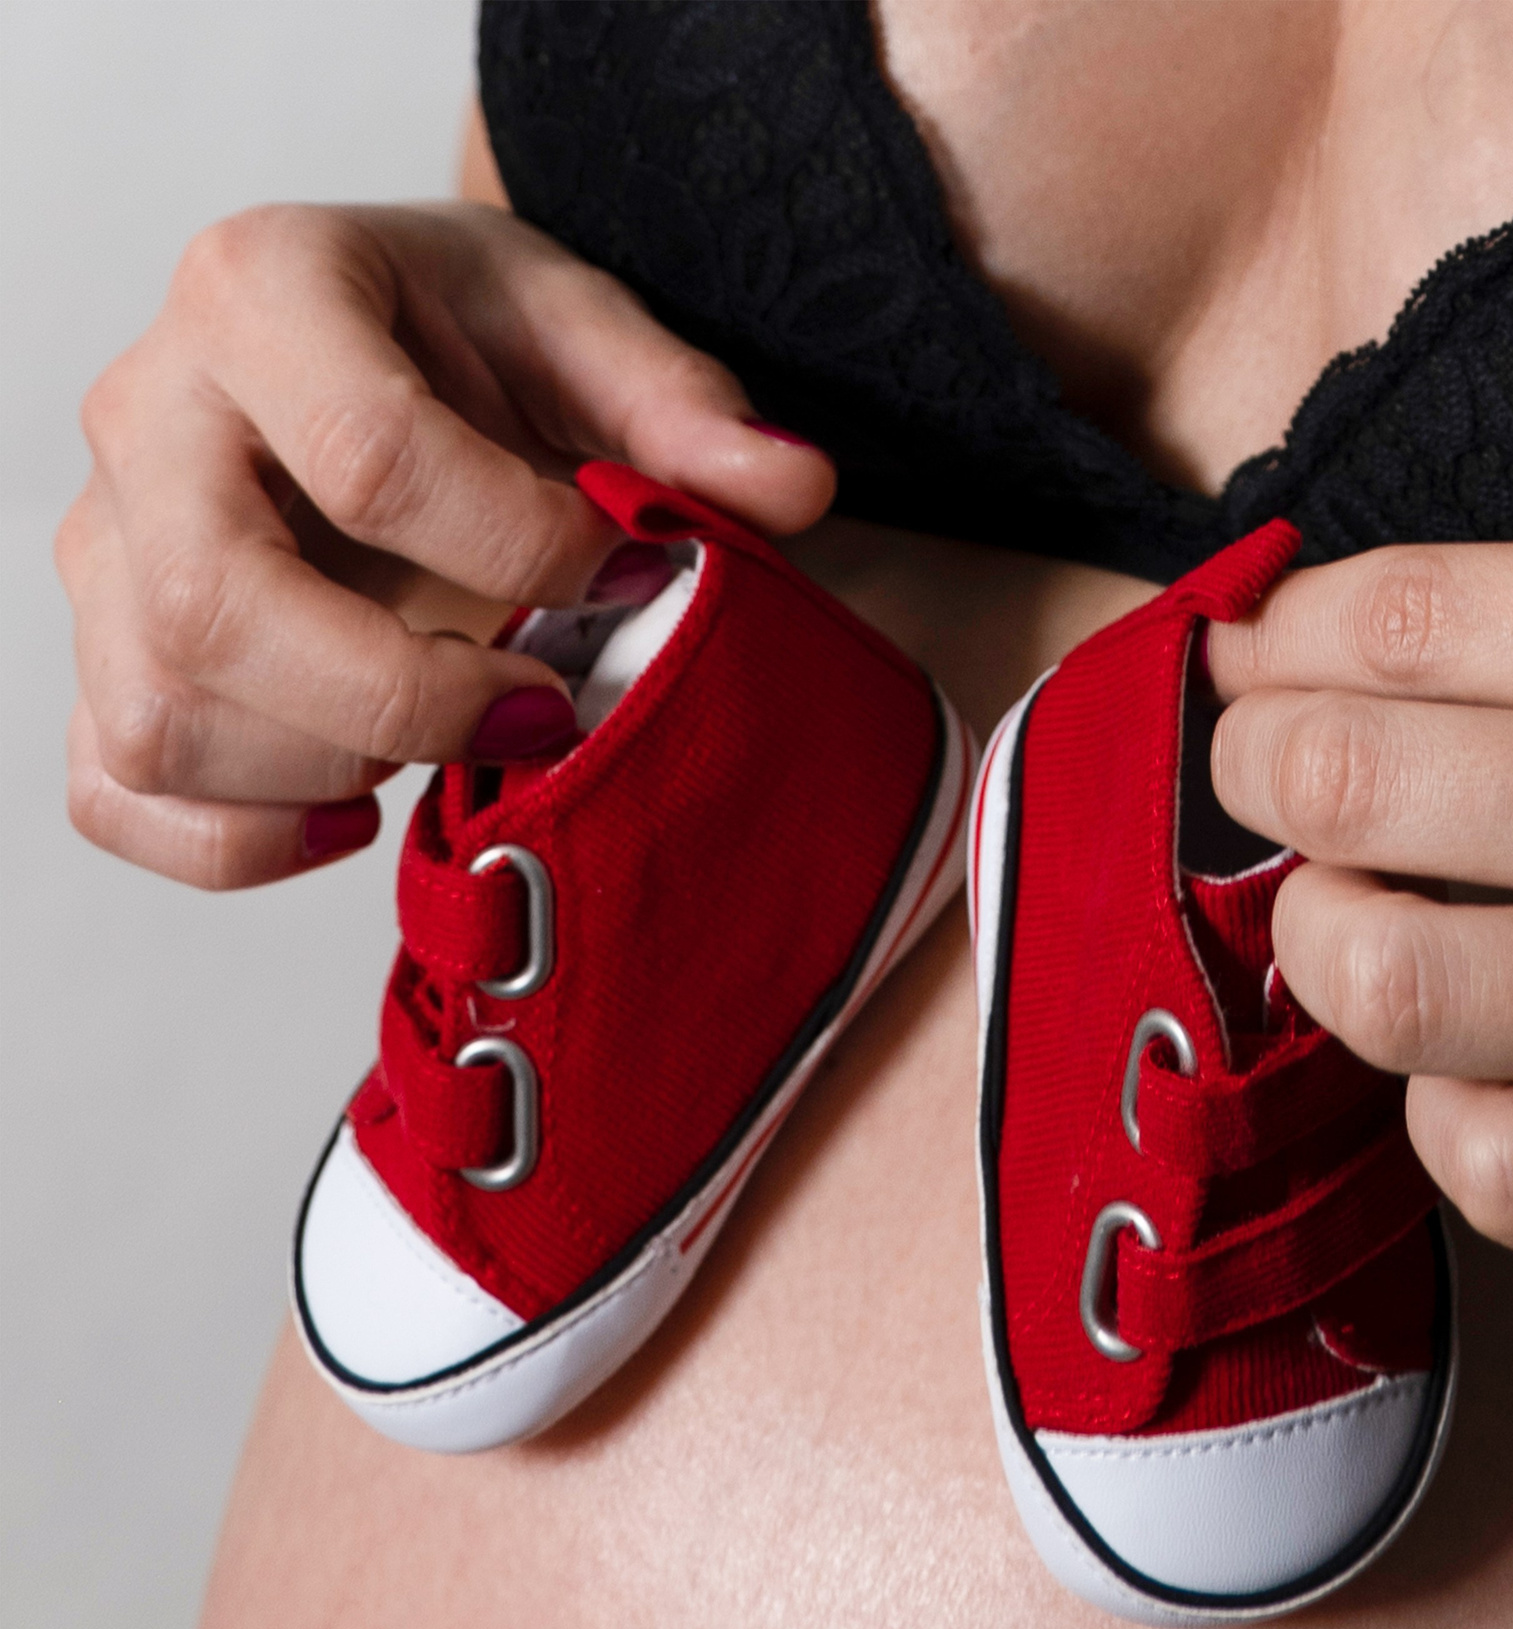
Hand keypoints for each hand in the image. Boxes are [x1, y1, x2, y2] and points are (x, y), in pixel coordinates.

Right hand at [57, 201, 834, 887]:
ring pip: (159, 715)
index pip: (368, 456)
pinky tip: (356, 813)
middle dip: (405, 697)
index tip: (625, 574)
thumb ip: (685, 410)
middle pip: (215, 606)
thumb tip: (795, 487)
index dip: (522, 548)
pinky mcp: (106, 654)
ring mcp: (106, 545)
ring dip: (332, 769)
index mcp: (262, 291)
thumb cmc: (469, 342)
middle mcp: (148, 415)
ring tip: (454, 733)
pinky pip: (115, 790)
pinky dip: (232, 841)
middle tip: (542, 707)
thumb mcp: (584, 336)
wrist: (378, 350)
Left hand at [1204, 533, 1512, 1263]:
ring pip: (1379, 984)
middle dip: (1256, 776)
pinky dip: (1438, 1111)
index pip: (1387, 622)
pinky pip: (1487, 1167)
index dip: (1270, 645)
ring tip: (1357, 920)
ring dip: (1318, 944)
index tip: (1252, 668)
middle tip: (1273, 784)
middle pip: (1340, 788)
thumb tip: (1321, 659)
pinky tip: (1478, 1064)